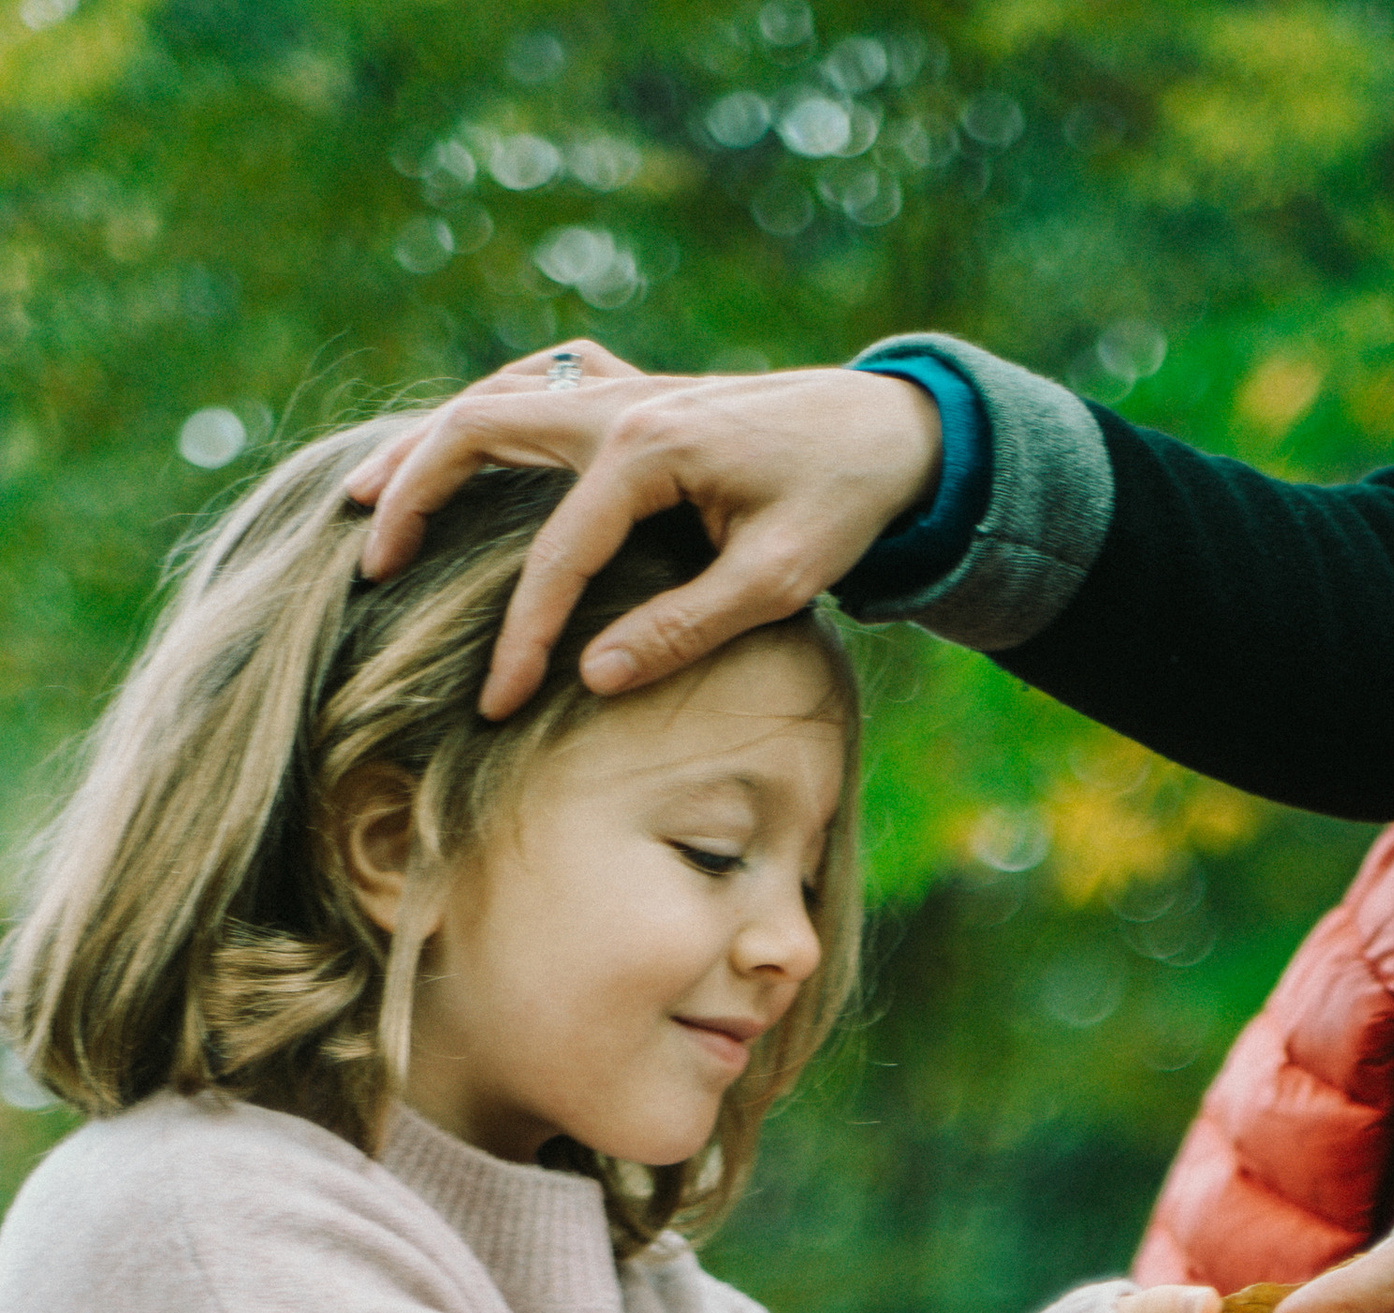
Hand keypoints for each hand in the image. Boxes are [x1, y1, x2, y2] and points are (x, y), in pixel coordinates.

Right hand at [347, 350, 944, 719]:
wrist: (888, 430)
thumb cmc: (842, 509)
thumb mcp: (779, 583)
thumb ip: (684, 628)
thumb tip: (592, 677)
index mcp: (652, 450)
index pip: (557, 553)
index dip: (522, 636)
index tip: (493, 707)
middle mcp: (621, 404)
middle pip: (479, 432)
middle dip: (415, 499)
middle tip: (370, 567)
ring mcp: (622, 388)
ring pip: (492, 399)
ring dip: (425, 446)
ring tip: (364, 502)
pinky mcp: (633, 392)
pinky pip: (534, 384)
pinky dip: (484, 414)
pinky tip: (453, 449)